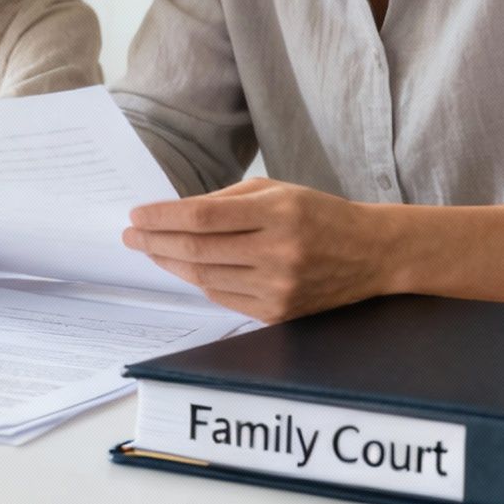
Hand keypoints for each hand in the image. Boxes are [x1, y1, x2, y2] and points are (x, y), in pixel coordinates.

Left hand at [123, 178, 389, 322]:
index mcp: (278, 213)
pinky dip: (199, 282)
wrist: (372, 253)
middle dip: (155, 242)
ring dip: (170, 263)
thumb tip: (176, 213)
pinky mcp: (278, 313)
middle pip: (198, 251)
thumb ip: (227, 201)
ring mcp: (278, 288)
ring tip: (151, 250)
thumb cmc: (320, 214)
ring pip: (205, 278)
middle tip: (131, 235)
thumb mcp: (278, 190)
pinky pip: (224, 298)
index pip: (203, 217)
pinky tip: (185, 268)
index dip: (163, 218)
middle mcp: (278, 252)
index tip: (137, 215)